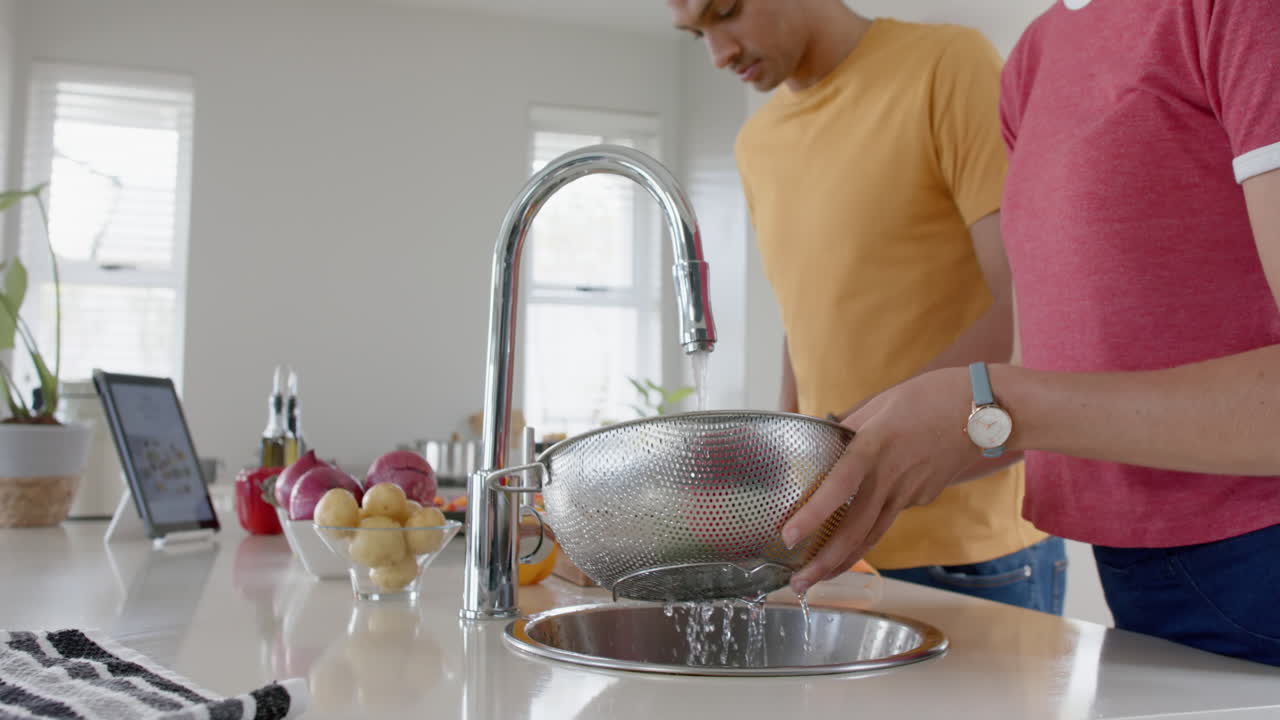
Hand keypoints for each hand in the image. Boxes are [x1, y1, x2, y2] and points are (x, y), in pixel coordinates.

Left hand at [781, 367, 982, 593]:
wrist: (986, 411)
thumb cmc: (932, 397)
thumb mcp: (881, 403)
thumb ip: (849, 425)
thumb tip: (823, 440)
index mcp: (874, 447)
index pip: (838, 487)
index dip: (813, 515)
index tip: (789, 537)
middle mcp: (890, 478)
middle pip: (855, 531)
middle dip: (824, 563)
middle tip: (798, 584)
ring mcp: (910, 493)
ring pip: (872, 535)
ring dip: (843, 561)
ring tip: (817, 578)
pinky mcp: (922, 498)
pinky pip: (888, 517)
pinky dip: (867, 531)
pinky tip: (852, 535)